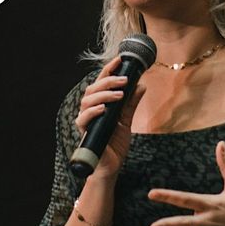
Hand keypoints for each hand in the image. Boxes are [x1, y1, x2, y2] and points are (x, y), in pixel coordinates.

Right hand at [75, 55, 145, 180]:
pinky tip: (104, 109)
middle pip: (93, 88)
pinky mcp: (85, 133)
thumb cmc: (115, 143)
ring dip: (104, 94)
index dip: (109, 70)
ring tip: (119, 94)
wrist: (112, 166)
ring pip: (87, 100)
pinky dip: (93, 112)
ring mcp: (86, 121)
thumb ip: (131, 103)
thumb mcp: (127, 120)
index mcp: (99, 104)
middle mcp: (90, 110)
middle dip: (108, 81)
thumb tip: (141, 85)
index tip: (120, 59)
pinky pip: (84, 119)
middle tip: (124, 79)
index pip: (101, 82)